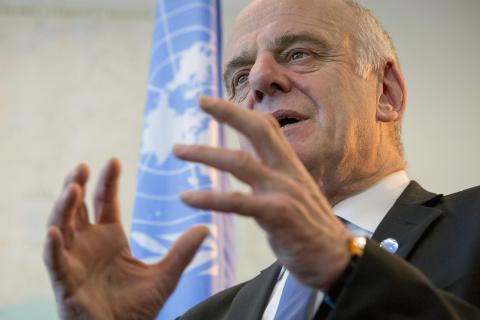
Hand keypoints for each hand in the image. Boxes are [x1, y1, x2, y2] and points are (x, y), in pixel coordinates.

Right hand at [43, 159, 207, 319]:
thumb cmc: (138, 308)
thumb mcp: (165, 276)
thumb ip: (182, 252)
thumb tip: (206, 228)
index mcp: (110, 237)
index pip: (105, 201)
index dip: (107, 181)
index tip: (113, 160)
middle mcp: (89, 243)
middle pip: (77, 207)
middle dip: (77, 185)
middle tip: (84, 166)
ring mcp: (75, 260)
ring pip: (61, 226)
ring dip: (63, 207)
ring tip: (73, 188)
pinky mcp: (65, 282)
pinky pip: (54, 261)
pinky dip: (53, 247)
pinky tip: (56, 232)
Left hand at [174, 96, 351, 290]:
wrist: (336, 260)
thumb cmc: (309, 227)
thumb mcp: (292, 192)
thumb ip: (270, 172)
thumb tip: (248, 154)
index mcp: (290, 165)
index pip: (266, 128)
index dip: (240, 110)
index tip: (213, 102)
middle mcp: (287, 172)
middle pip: (258, 130)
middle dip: (228, 112)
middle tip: (200, 100)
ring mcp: (283, 191)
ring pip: (240, 162)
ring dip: (205, 153)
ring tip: (177, 149)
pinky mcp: (278, 215)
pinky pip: (237, 202)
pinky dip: (209, 198)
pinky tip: (187, 198)